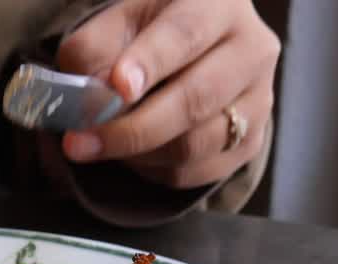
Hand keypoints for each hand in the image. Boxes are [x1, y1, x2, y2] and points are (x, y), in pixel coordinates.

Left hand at [57, 0, 278, 188]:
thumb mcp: (114, 24)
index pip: (185, 34)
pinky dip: (153, 170)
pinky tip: (132, 154)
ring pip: (195, 145)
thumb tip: (91, 98)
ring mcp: (258, 101)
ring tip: (100, 145)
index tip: (117, 88)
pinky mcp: (250, 144)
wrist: (189, 54)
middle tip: (79, 144)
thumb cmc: (147, 34)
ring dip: (137, 154)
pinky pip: (195, 172)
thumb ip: (94, 52)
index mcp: (218, 4)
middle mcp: (251, 50)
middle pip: (195, 100)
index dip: (150, 63)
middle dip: (131, 130)